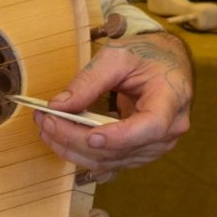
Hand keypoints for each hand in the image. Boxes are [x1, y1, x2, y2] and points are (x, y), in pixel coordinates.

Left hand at [35, 30, 192, 170]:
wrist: (165, 63)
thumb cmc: (145, 55)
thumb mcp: (117, 55)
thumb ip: (89, 80)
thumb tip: (58, 105)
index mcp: (170, 99)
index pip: (151, 126)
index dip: (120, 136)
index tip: (90, 137)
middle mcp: (169, 129)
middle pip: (122, 148)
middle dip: (78, 139)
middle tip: (46, 120)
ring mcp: (156, 145)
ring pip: (111, 160)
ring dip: (74, 148)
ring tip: (46, 127)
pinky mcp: (140, 151)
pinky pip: (110, 162)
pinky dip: (82, 154)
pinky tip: (60, 141)